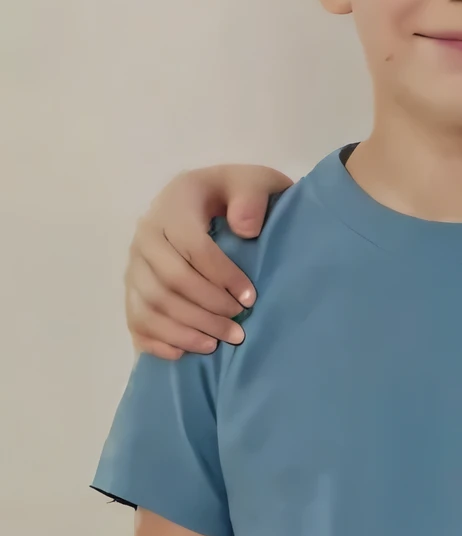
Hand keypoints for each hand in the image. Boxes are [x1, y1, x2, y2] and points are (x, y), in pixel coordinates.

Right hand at [126, 167, 290, 359]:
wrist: (211, 199)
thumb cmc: (237, 195)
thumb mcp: (255, 183)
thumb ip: (253, 198)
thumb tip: (245, 228)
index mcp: (175, 204)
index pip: (193, 247)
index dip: (222, 277)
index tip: (250, 298)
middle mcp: (146, 234)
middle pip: (169, 282)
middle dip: (207, 310)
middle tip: (239, 329)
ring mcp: (135, 263)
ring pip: (151, 305)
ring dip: (184, 330)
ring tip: (217, 344)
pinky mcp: (132, 287)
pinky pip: (135, 319)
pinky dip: (156, 340)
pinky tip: (183, 352)